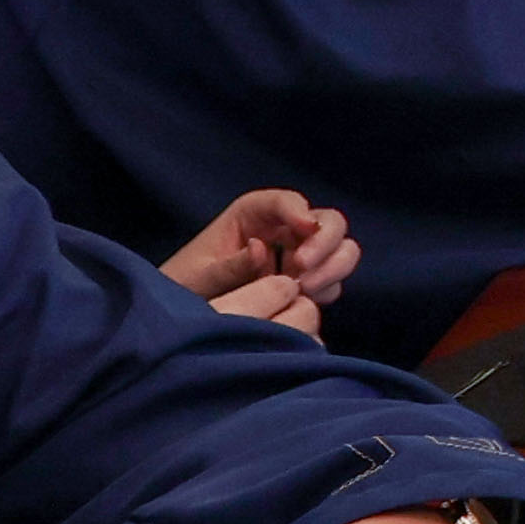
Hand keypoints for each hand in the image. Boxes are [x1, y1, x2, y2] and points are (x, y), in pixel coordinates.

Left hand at [160, 187, 355, 333]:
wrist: (183, 322)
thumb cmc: (183, 290)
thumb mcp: (197, 278)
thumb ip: (228, 266)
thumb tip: (261, 249)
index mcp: (252, 215)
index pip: (286, 201)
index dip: (300, 211)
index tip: (305, 229)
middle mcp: (282, 231)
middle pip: (328, 221)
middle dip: (325, 243)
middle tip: (301, 272)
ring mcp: (298, 257)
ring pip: (341, 250)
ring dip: (332, 268)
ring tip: (302, 291)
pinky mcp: (306, 284)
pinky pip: (333, 281)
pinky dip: (327, 289)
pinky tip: (302, 304)